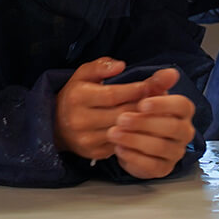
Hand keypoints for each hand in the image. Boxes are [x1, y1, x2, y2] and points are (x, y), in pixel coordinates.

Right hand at [54, 59, 190, 171]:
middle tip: (162, 99)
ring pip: (124, 130)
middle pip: (122, 113)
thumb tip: (121, 65)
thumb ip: (101, 66)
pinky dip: (136, 135)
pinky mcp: (93, 153)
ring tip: (158, 112)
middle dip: (144, 105)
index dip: (136, 90)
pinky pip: (121, 144)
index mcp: (78, 97)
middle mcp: (80, 120)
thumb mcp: (83, 74)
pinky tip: (146, 128)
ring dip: (144, 122)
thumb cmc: (76, 95)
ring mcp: (86, 139)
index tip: (153, 85)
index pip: (114, 94)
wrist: (55, 125)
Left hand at [106, 71, 196, 179]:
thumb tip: (171, 72)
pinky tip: (119, 148)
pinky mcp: (163, 168)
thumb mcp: (145, 92)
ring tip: (114, 133)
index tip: (142, 103)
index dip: (163, 105)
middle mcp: (184, 131)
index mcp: (183, 111)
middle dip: (145, 123)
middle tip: (121, 118)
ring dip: (135, 140)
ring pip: (161, 147)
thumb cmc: (139, 111)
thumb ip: (157, 82)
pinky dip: (134, 158)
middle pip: (173, 127)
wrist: (130, 135)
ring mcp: (175, 151)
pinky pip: (152, 166)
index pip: (182, 105)